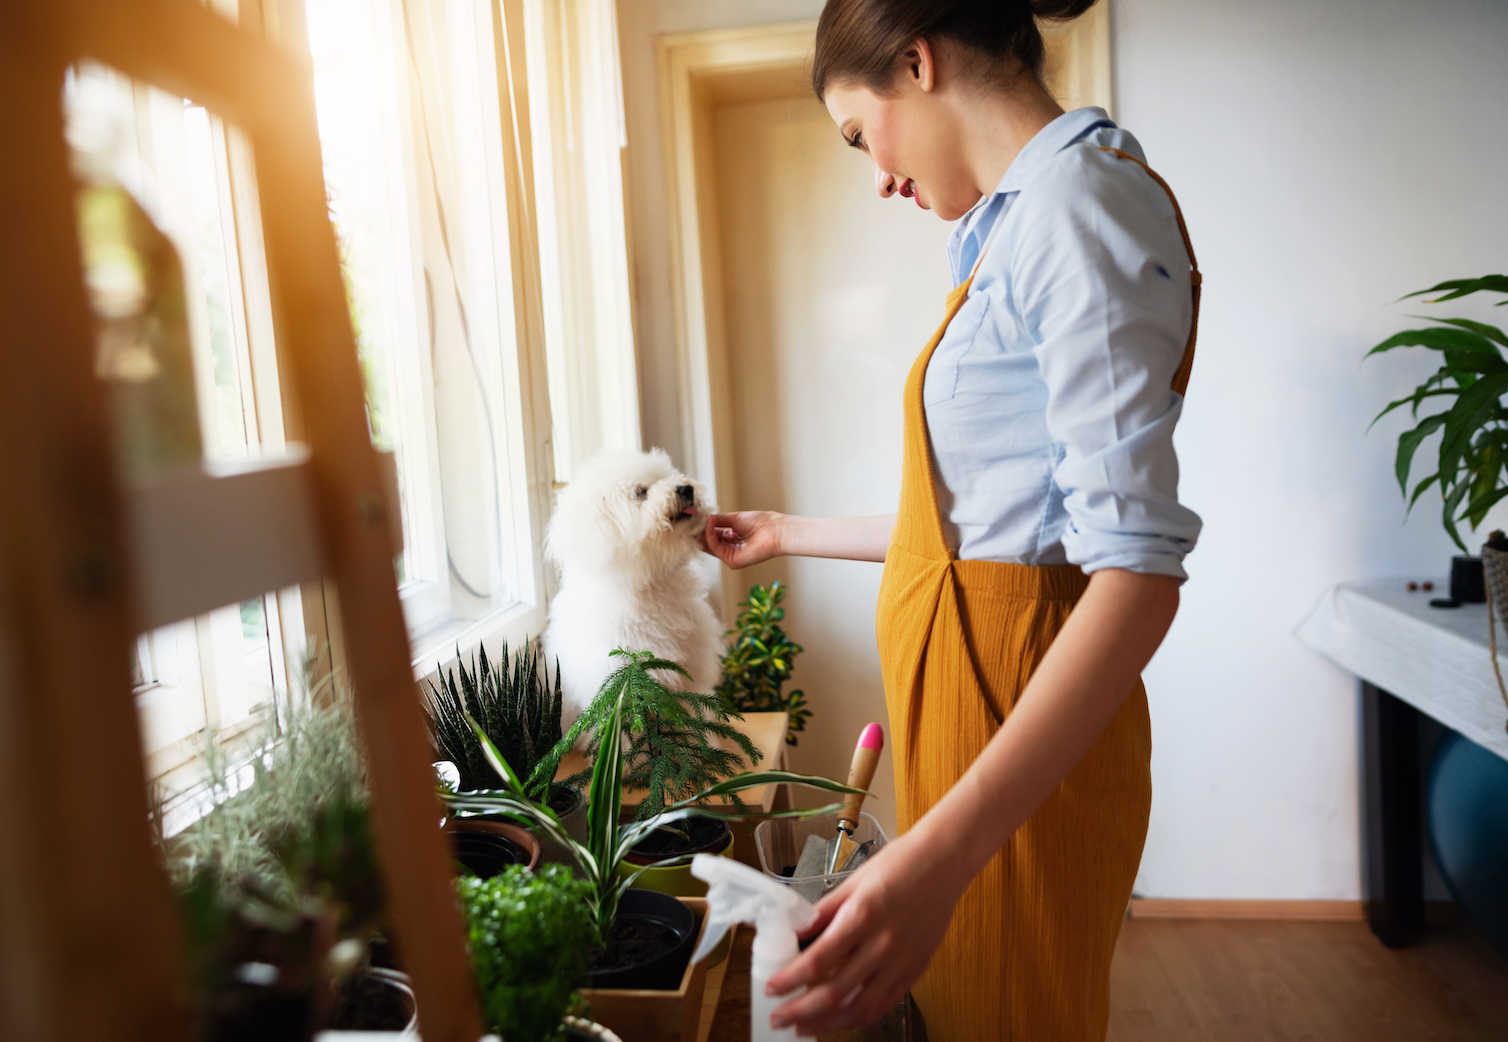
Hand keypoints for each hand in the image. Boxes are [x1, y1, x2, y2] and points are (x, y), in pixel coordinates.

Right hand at [700, 510, 785, 568]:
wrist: (774, 531)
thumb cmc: (761, 523)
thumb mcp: (734, 518)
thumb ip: (718, 520)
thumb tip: (704, 518)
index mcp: (732, 538)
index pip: (712, 535)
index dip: (703, 527)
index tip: (694, 519)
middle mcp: (730, 548)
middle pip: (709, 542)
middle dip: (700, 531)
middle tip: (690, 521)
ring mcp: (730, 556)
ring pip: (709, 546)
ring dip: (702, 533)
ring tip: (698, 521)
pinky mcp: (732, 561)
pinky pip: (715, 548)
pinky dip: (710, 536)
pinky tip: (709, 524)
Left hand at [765, 829, 966, 1035]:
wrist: (945, 862)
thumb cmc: (901, 864)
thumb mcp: (853, 881)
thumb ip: (823, 911)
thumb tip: (795, 931)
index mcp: (863, 916)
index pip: (818, 961)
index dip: (790, 979)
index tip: (772, 988)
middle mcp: (883, 945)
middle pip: (835, 992)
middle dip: (800, 1011)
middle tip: (779, 1018)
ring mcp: (902, 961)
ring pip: (860, 1008)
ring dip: (827, 1022)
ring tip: (804, 1027)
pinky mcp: (916, 970)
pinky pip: (885, 1004)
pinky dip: (859, 1016)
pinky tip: (841, 1018)